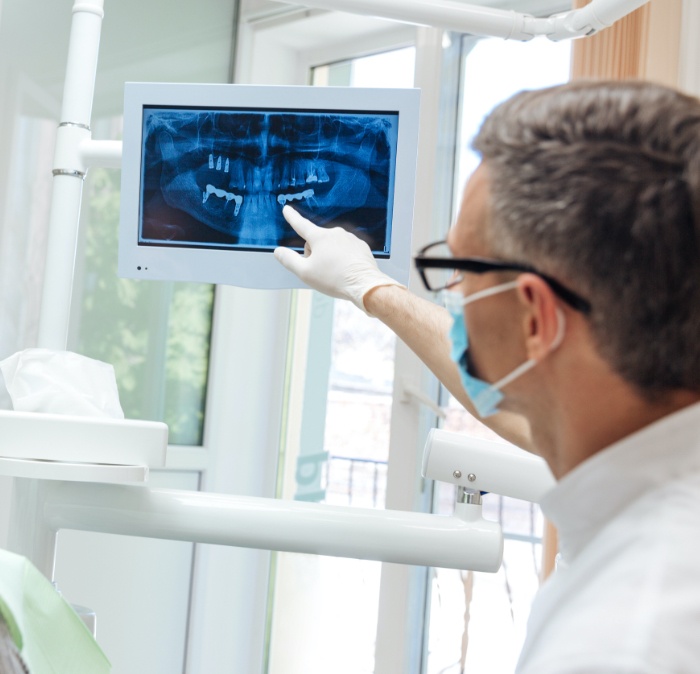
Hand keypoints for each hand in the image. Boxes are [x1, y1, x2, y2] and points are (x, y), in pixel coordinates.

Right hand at [274, 206, 403, 312]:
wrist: (364, 285)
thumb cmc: (335, 279)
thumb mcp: (305, 272)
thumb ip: (289, 260)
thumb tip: (278, 251)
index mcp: (320, 237)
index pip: (301, 225)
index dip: (292, 217)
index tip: (287, 209)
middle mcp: (335, 233)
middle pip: (317, 241)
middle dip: (315, 253)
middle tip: (320, 271)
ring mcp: (350, 238)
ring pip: (332, 246)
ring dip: (330, 257)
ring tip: (336, 273)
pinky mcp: (360, 246)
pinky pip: (346, 250)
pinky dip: (343, 259)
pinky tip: (346, 271)